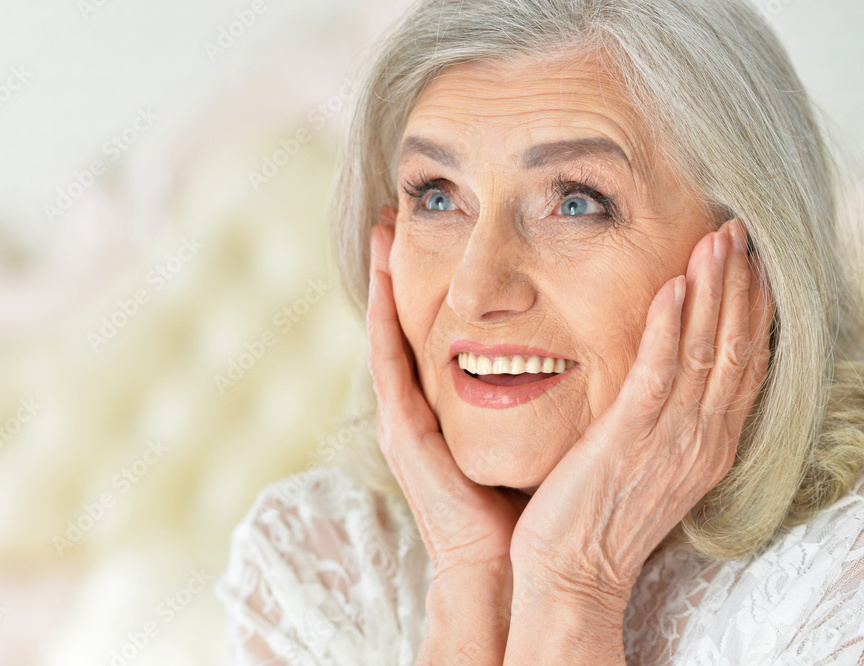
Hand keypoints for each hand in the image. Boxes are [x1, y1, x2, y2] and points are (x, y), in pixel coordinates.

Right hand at [367, 206, 526, 577]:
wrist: (501, 567)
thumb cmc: (522, 506)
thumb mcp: (528, 434)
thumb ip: (535, 395)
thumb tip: (570, 355)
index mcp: (444, 410)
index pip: (430, 333)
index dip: (424, 287)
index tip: (431, 236)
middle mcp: (416, 408)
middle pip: (401, 324)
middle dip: (392, 272)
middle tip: (393, 215)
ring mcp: (403, 419)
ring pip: (387, 333)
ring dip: (381, 281)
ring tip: (380, 230)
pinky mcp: (402, 432)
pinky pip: (388, 362)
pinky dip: (382, 317)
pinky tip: (384, 277)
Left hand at [508, 219, 772, 612]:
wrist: (573, 574)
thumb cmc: (599, 518)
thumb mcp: (648, 464)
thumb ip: (664, 420)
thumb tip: (663, 378)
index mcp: (709, 444)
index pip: (746, 363)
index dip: (751, 308)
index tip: (749, 262)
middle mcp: (702, 439)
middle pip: (738, 347)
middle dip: (740, 284)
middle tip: (738, 231)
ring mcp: (670, 440)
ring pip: (707, 351)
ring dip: (713, 290)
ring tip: (716, 239)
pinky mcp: (628, 440)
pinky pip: (657, 373)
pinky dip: (669, 327)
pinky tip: (672, 287)